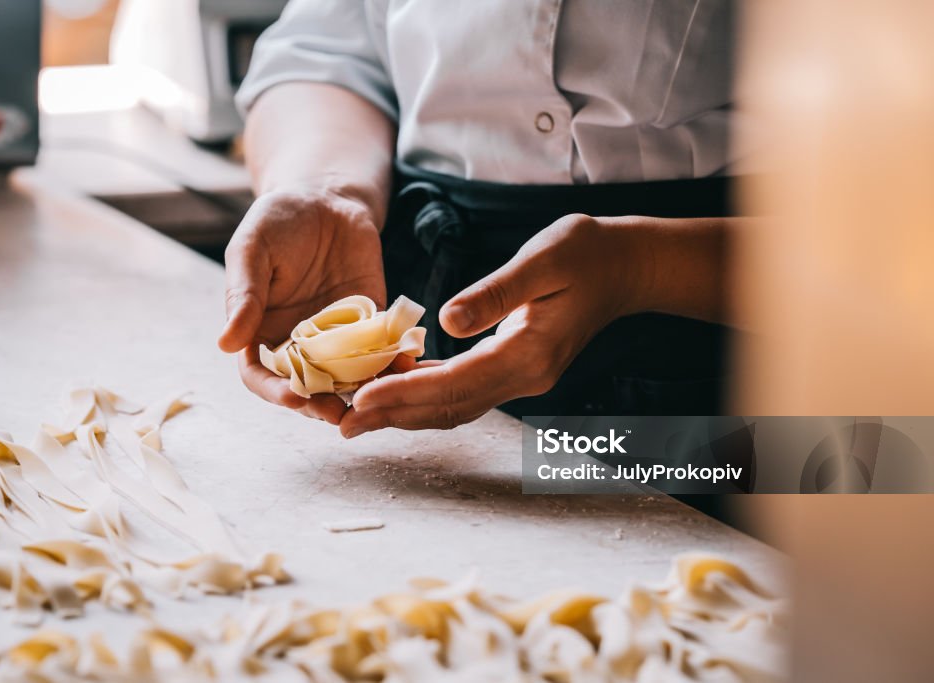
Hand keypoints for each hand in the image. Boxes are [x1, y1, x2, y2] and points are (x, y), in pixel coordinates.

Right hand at [218, 188, 385, 424]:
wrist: (327, 197)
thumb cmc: (278, 220)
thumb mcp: (252, 250)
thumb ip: (243, 295)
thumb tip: (225, 343)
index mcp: (262, 331)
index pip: (262, 377)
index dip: (275, 393)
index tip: (294, 399)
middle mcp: (300, 342)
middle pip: (307, 388)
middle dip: (321, 405)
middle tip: (338, 413)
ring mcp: (338, 336)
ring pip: (347, 378)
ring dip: (360, 392)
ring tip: (375, 399)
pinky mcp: (372, 322)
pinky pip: (382, 349)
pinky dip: (393, 361)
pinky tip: (405, 364)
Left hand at [339, 214, 645, 436]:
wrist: (625, 267)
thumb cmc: (586, 253)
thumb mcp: (542, 259)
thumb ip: (495, 292)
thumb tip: (446, 321)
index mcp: (530, 352)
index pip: (456, 382)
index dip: (406, 391)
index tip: (362, 399)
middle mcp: (526, 376)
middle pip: (450, 407)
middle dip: (395, 416)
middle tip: (343, 423)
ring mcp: (523, 378)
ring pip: (455, 407)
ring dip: (406, 414)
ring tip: (358, 416)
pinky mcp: (516, 369)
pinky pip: (464, 392)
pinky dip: (427, 395)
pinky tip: (397, 389)